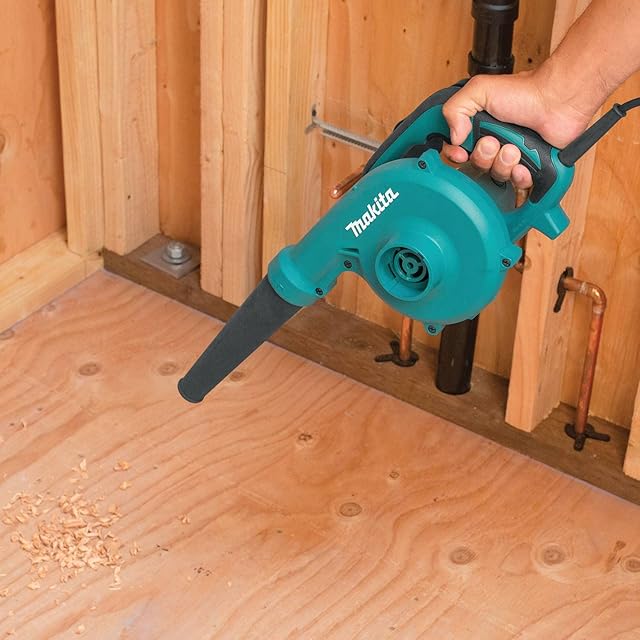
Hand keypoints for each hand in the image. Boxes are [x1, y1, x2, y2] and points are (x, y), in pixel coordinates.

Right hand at [441, 68, 594, 188]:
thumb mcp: (480, 90)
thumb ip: (455, 108)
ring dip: (503, 163)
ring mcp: (512, 156)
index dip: (454, 155)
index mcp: (479, 128)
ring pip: (496, 176)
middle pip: (475, 166)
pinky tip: (523, 164)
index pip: (456, 150)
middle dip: (483, 157)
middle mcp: (494, 143)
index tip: (460, 152)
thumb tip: (453, 137)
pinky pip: (518, 185)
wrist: (558, 101)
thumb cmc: (526, 92)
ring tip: (514, 148)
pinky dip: (520, 176)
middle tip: (494, 142)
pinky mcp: (530, 167)